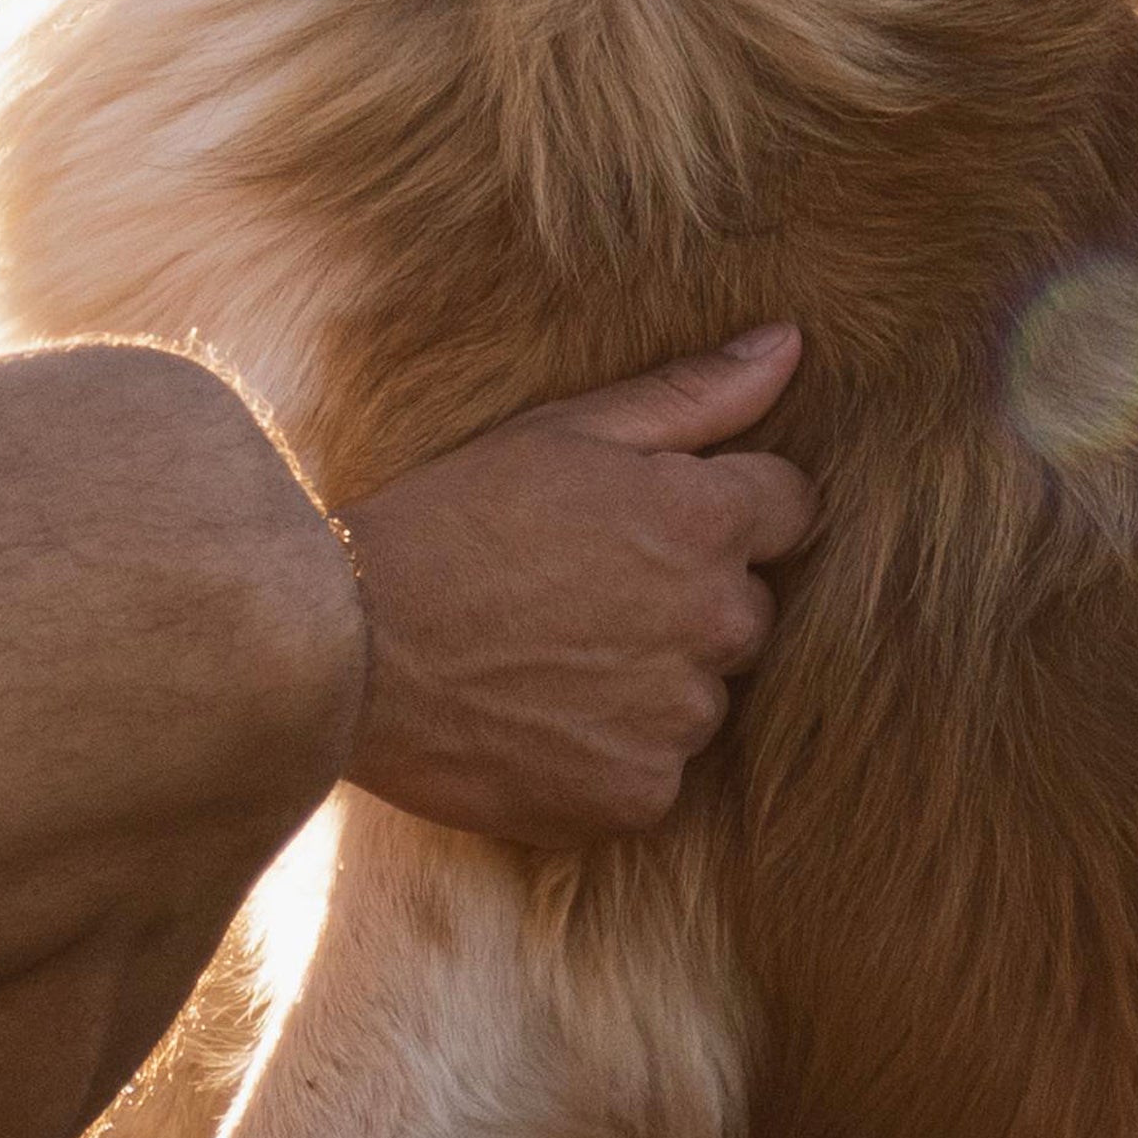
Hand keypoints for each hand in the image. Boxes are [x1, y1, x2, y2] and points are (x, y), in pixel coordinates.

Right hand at [333, 329, 810, 848]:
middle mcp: (713, 621)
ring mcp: (679, 718)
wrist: (345, 650)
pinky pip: (656, 769)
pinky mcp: (639, 794)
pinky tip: (537, 720)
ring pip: (702, 695)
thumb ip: (691, 394)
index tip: (644, 522)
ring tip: (545, 658)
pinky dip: (611, 753)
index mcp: (702, 519)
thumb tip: (789, 343)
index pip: (791, 508)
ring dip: (651, 681)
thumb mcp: (560, 433)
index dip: (721, 507)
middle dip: (687, 596)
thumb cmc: (446, 521)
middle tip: (575, 591)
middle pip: (748, 607)